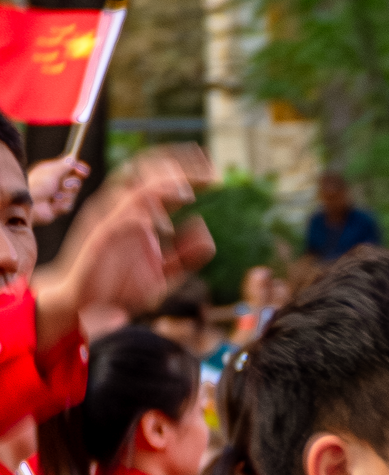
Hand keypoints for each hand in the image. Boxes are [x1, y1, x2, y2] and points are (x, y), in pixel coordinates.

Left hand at [29, 156, 87, 224]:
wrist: (30, 206)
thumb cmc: (37, 186)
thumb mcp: (52, 173)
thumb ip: (64, 166)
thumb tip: (73, 158)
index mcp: (53, 171)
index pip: (70, 168)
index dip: (78, 169)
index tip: (85, 170)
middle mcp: (56, 182)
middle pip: (75, 182)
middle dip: (71, 185)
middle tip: (63, 185)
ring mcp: (57, 195)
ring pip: (72, 195)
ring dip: (64, 196)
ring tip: (53, 197)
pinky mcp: (58, 207)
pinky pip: (68, 206)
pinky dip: (61, 206)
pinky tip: (52, 205)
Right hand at [34, 147, 214, 347]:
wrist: (85, 307)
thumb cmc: (120, 288)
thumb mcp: (162, 274)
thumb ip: (185, 255)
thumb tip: (205, 231)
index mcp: (139, 215)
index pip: (162, 180)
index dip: (188, 171)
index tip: (216, 175)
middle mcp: (124, 210)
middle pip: (150, 173)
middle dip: (181, 167)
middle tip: (210, 172)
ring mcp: (110, 220)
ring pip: (135, 191)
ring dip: (163, 188)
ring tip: (188, 192)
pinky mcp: (98, 238)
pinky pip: (118, 219)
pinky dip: (140, 215)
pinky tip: (164, 222)